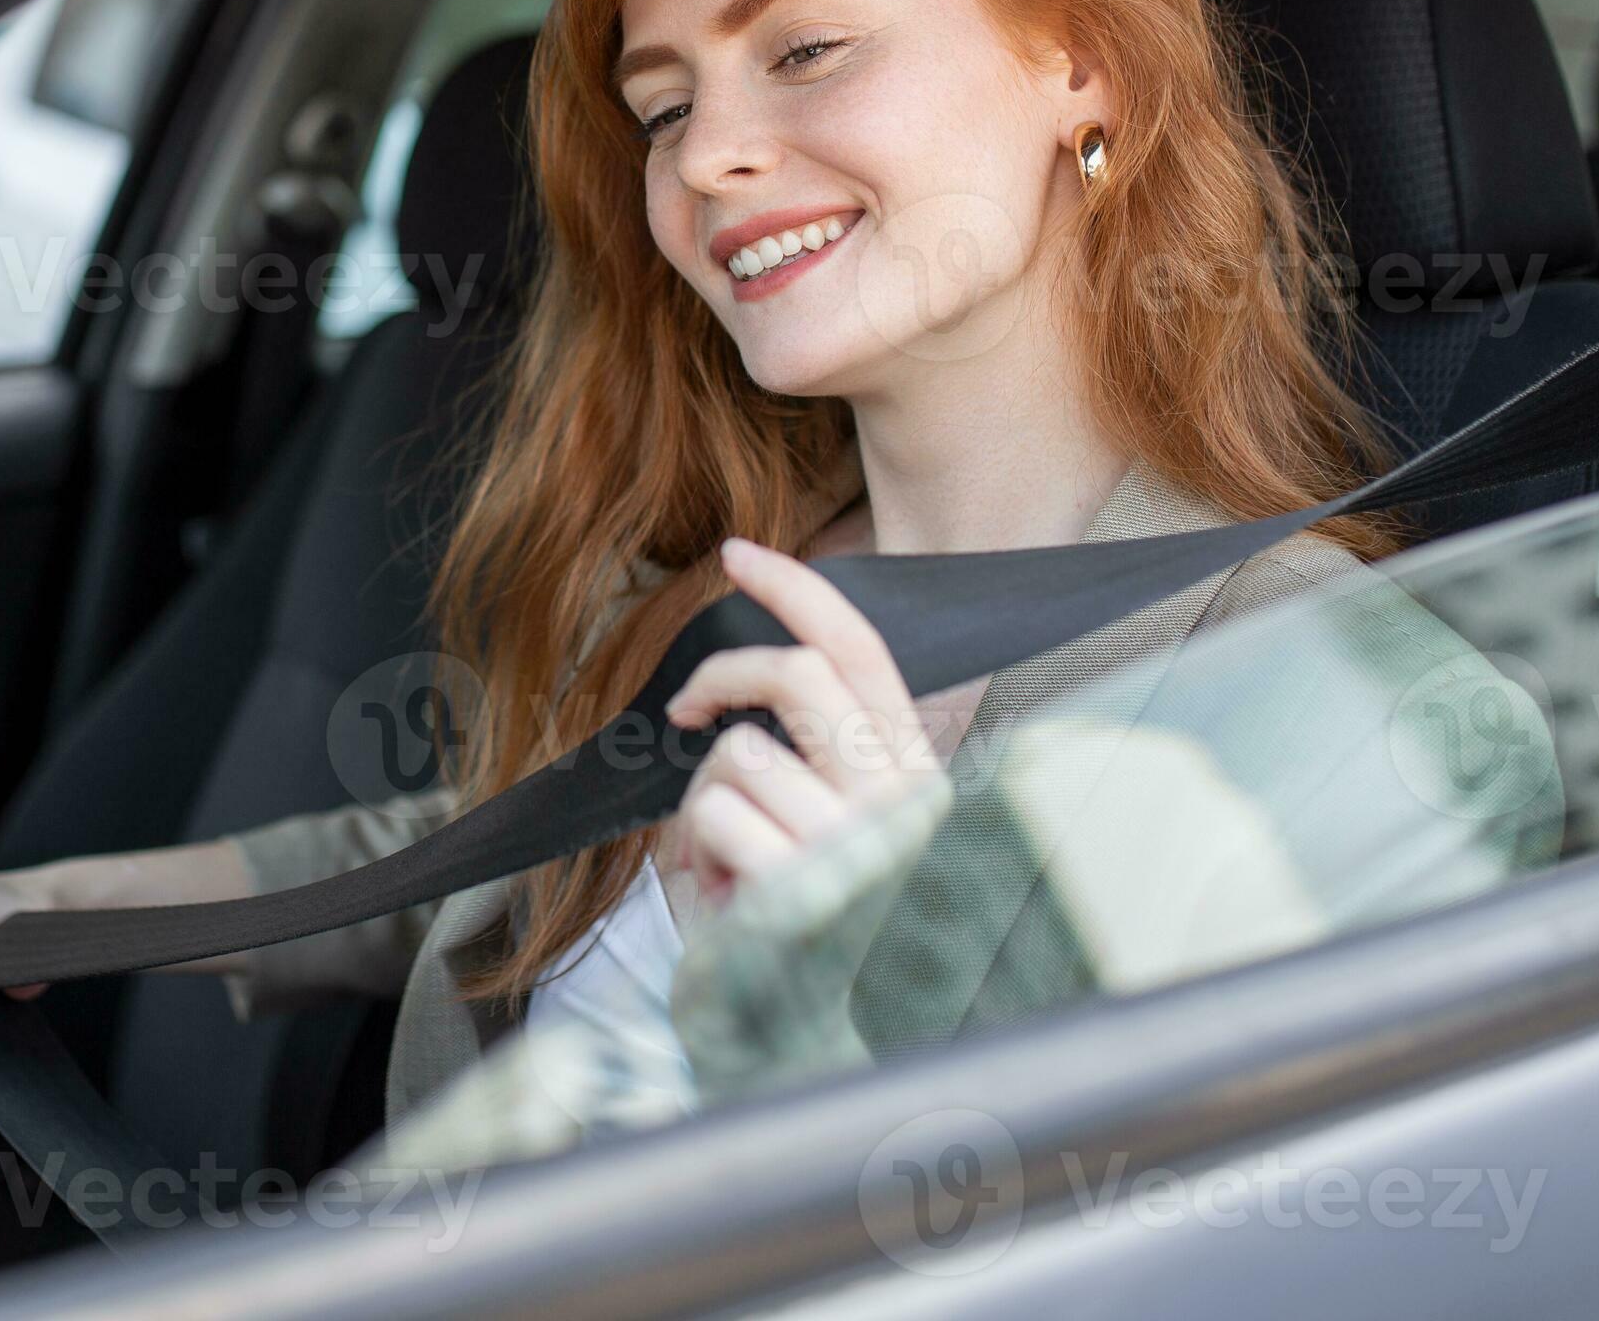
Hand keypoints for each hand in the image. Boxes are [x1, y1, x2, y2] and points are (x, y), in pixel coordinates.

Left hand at [664, 537, 941, 906]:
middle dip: (723, 676)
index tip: (739, 554)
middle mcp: (902, 805)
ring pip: (739, 755)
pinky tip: (724, 901)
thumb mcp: (822, 822)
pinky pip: (712, 817)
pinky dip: (696, 853)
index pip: (862, 654)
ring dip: (705, 803)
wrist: (800, 1044)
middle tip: (683, 708)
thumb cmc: (802, 926)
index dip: (799, 590)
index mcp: (916, 777)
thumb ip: (815, 748)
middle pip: (800, 676)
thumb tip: (755, 665)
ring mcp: (855, 846)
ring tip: (726, 865)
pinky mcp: (800, 886)